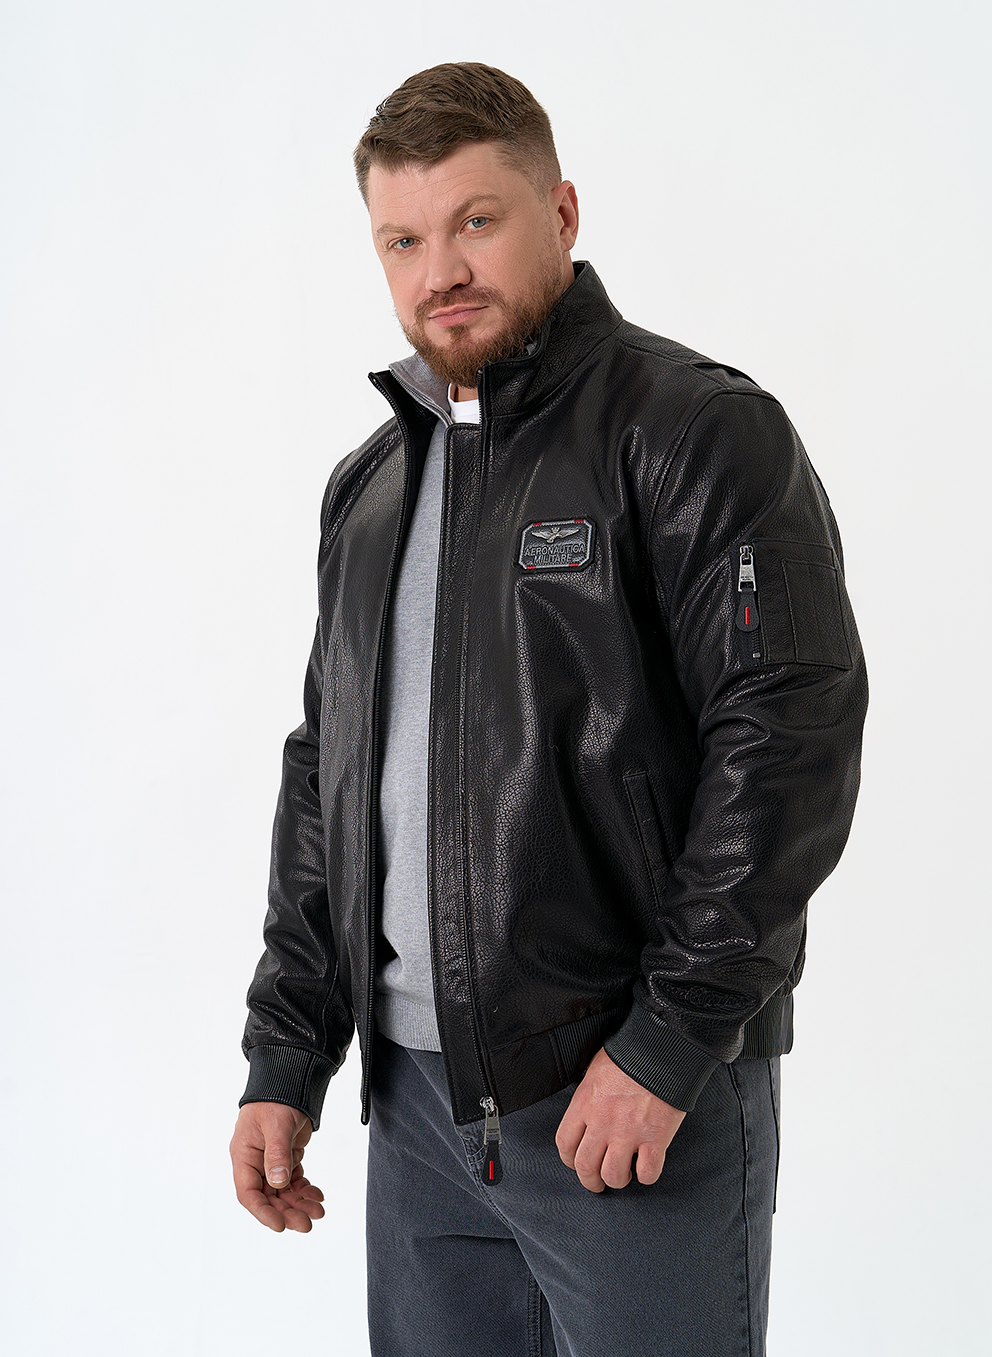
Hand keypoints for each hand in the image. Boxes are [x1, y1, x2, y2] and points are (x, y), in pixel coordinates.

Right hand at [230, 1102, 324, 1231]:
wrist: (290, 1081)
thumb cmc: (276, 1099)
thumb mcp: (276, 1125)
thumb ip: (277, 1153)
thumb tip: (278, 1182)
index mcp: (244, 1155)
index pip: (248, 1192)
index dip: (263, 1212)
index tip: (280, 1226)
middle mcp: (255, 1162)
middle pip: (268, 1197)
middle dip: (287, 1212)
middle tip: (307, 1224)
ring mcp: (270, 1161)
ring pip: (282, 1192)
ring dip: (299, 1204)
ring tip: (319, 1211)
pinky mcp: (286, 1157)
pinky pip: (293, 1181)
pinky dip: (305, 1190)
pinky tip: (317, 1196)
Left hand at [555, 1047, 685, 1192]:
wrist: (661, 1048)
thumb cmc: (629, 1054)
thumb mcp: (595, 1070)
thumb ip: (589, 1094)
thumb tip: (588, 1106)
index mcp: (585, 1104)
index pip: (565, 1143)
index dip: (569, 1159)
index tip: (576, 1162)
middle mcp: (603, 1122)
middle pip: (586, 1167)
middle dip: (590, 1181)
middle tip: (597, 1183)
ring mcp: (629, 1133)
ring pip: (614, 1175)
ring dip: (618, 1180)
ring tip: (624, 1175)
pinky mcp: (655, 1138)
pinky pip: (648, 1172)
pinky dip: (647, 1176)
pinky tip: (647, 1169)